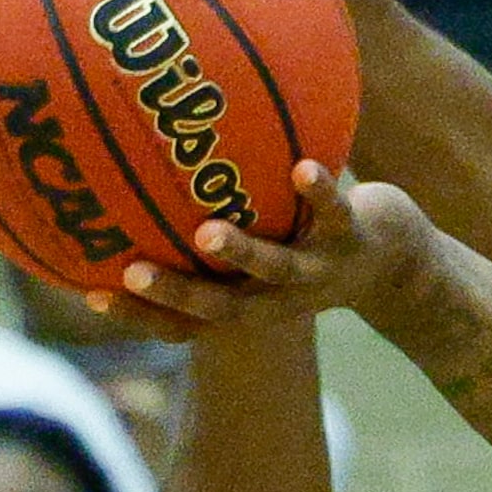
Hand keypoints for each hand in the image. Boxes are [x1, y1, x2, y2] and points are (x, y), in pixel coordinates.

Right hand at [121, 163, 439, 328]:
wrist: (401, 264)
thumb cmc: (307, 243)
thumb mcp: (259, 238)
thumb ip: (207, 216)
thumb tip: (133, 168)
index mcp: (248, 302)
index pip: (186, 324)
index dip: (141, 318)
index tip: (90, 295)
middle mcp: (279, 297)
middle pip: (221, 308)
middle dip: (175, 293)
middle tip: (130, 274)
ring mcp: (318, 271)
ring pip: (277, 269)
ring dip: (243, 253)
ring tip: (208, 232)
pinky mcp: (355, 238)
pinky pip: (335, 215)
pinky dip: (321, 193)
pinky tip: (304, 167)